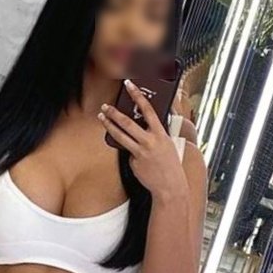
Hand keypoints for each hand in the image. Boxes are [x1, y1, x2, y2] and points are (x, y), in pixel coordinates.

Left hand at [98, 79, 187, 197]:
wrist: (170, 187)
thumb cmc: (170, 165)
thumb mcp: (169, 144)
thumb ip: (158, 132)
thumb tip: (149, 122)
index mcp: (161, 134)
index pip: (148, 110)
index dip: (137, 96)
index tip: (129, 85)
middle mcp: (149, 142)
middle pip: (127, 123)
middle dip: (114, 112)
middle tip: (105, 106)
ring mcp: (140, 153)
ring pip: (120, 136)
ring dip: (109, 125)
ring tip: (101, 117)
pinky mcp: (133, 163)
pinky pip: (128, 153)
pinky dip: (130, 153)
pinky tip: (137, 160)